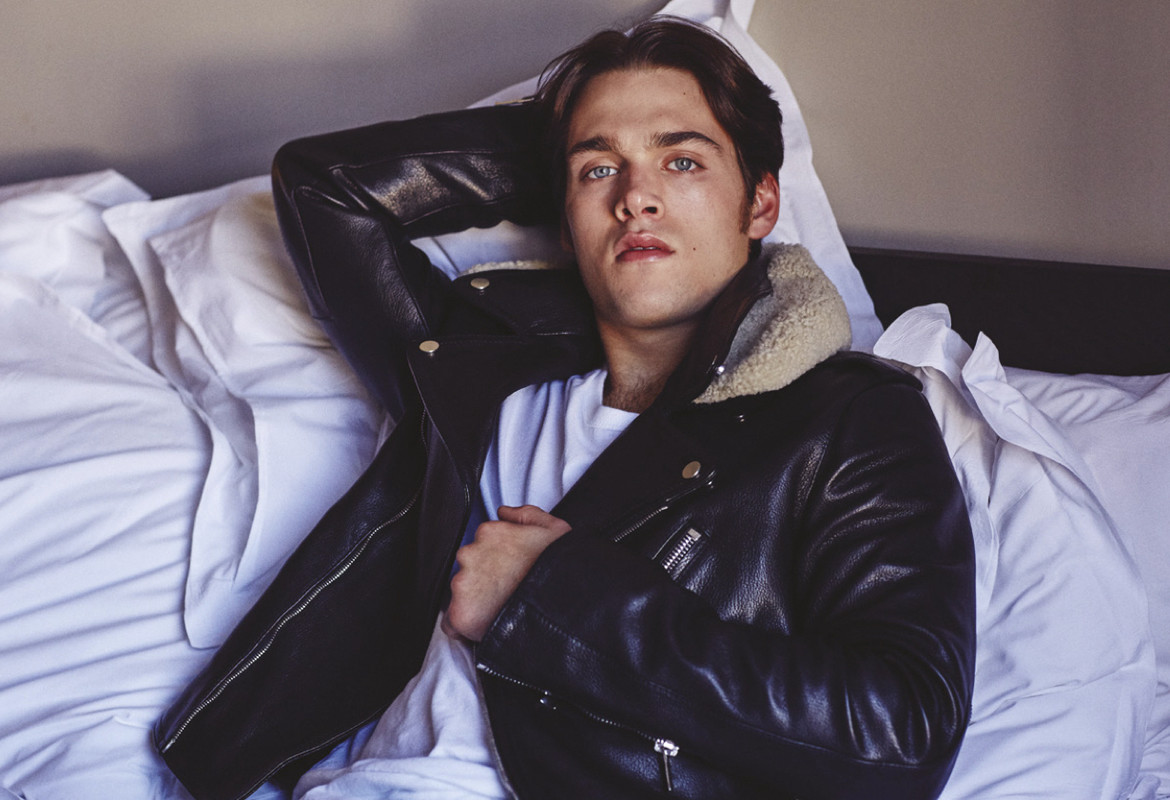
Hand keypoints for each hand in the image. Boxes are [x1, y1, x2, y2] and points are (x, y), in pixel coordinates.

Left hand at [443, 505, 570, 641]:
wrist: (560, 605)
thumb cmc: (559, 567)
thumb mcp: (554, 528)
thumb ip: (525, 514)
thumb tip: (504, 512)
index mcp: (489, 532)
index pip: (481, 544)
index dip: (496, 560)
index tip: (508, 570)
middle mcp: (470, 555)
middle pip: (469, 568)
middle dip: (484, 579)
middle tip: (506, 591)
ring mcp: (463, 584)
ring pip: (461, 593)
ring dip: (476, 600)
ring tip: (501, 610)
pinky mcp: (461, 613)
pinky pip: (452, 623)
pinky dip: (466, 626)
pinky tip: (486, 626)